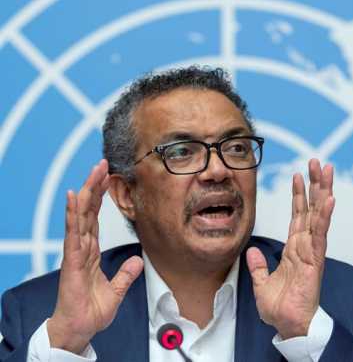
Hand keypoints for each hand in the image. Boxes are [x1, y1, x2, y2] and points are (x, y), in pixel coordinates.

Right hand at [47, 160, 143, 353]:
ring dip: (86, 192)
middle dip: (94, 186)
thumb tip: (138, 261)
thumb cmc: (91, 311)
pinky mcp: (72, 261)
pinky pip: (73, 233)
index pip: (94, 218)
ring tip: (92, 171)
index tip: (107, 177)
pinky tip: (72, 197)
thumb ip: (126, 274)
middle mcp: (81, 247)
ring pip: (80, 215)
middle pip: (87, 210)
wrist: (79, 330)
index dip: (99, 197)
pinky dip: (72, 214)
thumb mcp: (116, 290)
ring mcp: (75, 252)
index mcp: (90, 251)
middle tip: (102, 163)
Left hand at [247, 159, 334, 338]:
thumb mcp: (262, 283)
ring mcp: (312, 251)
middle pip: (312, 208)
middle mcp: (305, 245)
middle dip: (315, 184)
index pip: (298, 215)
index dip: (298, 195)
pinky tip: (330, 199)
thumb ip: (258, 266)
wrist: (289, 326)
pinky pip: (320, 234)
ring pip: (319, 215)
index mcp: (294, 249)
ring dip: (323, 191)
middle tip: (317, 162)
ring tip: (327, 170)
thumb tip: (252, 250)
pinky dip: (325, 216)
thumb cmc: (280, 308)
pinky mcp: (315, 260)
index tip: (298, 175)